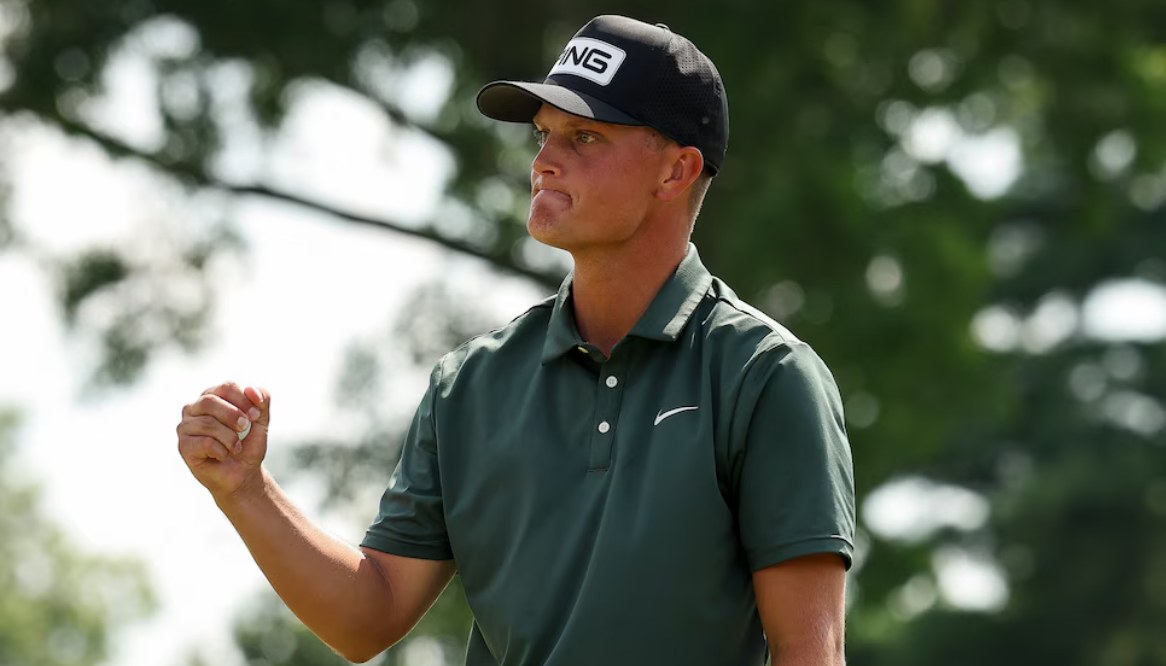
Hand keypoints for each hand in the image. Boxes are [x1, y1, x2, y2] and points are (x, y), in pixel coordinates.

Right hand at [177, 382, 270, 500]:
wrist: (243, 474)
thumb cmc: (248, 445)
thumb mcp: (261, 421)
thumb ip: (262, 400)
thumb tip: (251, 389)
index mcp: (212, 396)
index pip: (226, 387)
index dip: (244, 400)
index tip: (256, 415)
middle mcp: (194, 408)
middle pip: (210, 401)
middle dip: (234, 415)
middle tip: (245, 428)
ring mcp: (185, 427)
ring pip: (207, 423)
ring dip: (230, 438)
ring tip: (236, 448)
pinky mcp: (183, 446)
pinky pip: (204, 442)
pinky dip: (221, 451)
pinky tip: (223, 456)